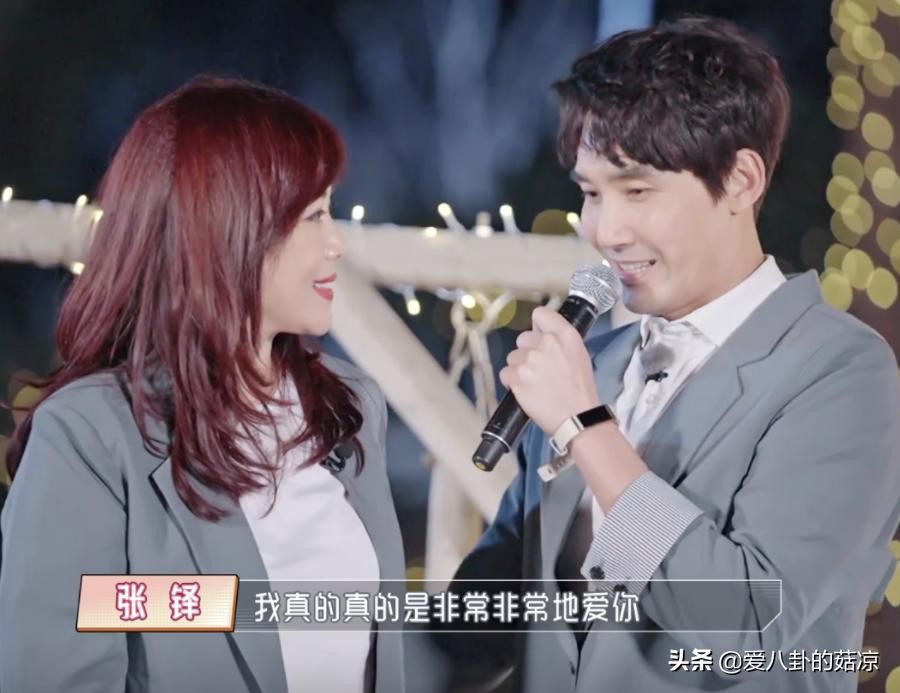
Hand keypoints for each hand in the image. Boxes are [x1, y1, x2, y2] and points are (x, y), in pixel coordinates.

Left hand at [498, 306, 600, 434]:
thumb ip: (559, 339)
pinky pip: (505, 373)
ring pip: (513, 357)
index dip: (538, 327)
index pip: (540, 314)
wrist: (576, 417)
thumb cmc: (579, 389)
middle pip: (522, 339)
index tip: (539, 338)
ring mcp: (530, 360)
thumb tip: (539, 331)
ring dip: (520, 369)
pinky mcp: (517, 377)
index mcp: (565, 336)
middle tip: (541, 370)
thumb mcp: (578, 355)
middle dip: (528, 352)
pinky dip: (512, 383)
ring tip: (536, 384)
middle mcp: (546, 343)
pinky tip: (527, 391)